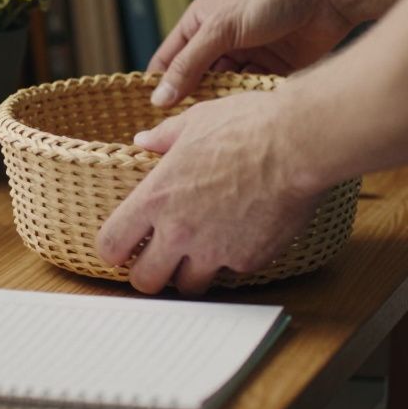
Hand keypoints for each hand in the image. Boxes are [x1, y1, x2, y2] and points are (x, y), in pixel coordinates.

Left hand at [96, 92, 324, 294]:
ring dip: (190, 273)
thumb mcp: (195, 122)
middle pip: (145, 281)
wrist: (296, 144)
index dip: (114, 249)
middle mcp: (180, 231)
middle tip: (159, 259)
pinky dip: (231, 261)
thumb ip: (163, 138)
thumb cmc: (245, 126)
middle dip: (149, 273)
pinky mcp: (249, 260)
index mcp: (156, 198)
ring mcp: (215, 250)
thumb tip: (142, 140)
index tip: (123, 246)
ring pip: (188, 286)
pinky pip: (231, 272)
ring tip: (200, 251)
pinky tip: (240, 236)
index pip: (111, 245)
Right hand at [148, 0, 354, 106]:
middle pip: (196, 80)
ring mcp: (248, 55)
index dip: (159, 86)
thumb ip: (189, 64)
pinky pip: (252, 92)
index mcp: (201, 22)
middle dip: (192, 102)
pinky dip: (249, 103)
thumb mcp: (221, 28)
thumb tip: (159, 98)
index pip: (168, 60)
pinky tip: (247, 116)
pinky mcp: (273, 69)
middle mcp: (221, 40)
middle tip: (186, 130)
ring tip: (217, 125)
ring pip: (225, 90)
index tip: (152, 117)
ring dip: (222, 105)